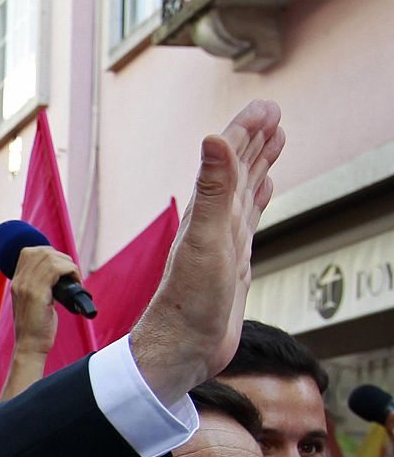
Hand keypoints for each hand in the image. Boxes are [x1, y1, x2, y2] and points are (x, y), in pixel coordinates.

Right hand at [10, 245, 71, 355]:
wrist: (30, 346)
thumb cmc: (37, 327)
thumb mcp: (37, 301)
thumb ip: (42, 286)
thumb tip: (61, 274)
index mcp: (17, 282)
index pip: (28, 252)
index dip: (50, 253)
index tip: (62, 267)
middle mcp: (19, 281)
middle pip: (41, 251)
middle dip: (62, 257)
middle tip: (71, 274)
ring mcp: (26, 286)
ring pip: (50, 257)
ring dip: (69, 264)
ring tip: (75, 279)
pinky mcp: (36, 294)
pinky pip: (56, 269)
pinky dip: (71, 271)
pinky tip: (76, 282)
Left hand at [130, 100, 284, 404]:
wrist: (181, 349)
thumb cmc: (189, 302)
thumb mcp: (206, 240)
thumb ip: (213, 190)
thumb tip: (214, 138)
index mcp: (209, 213)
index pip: (229, 160)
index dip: (246, 131)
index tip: (266, 106)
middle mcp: (215, 223)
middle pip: (237, 171)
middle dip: (255, 140)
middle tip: (273, 113)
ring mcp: (225, 243)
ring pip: (245, 193)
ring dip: (258, 165)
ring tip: (274, 141)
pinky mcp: (233, 263)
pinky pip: (249, 222)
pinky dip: (258, 201)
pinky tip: (263, 193)